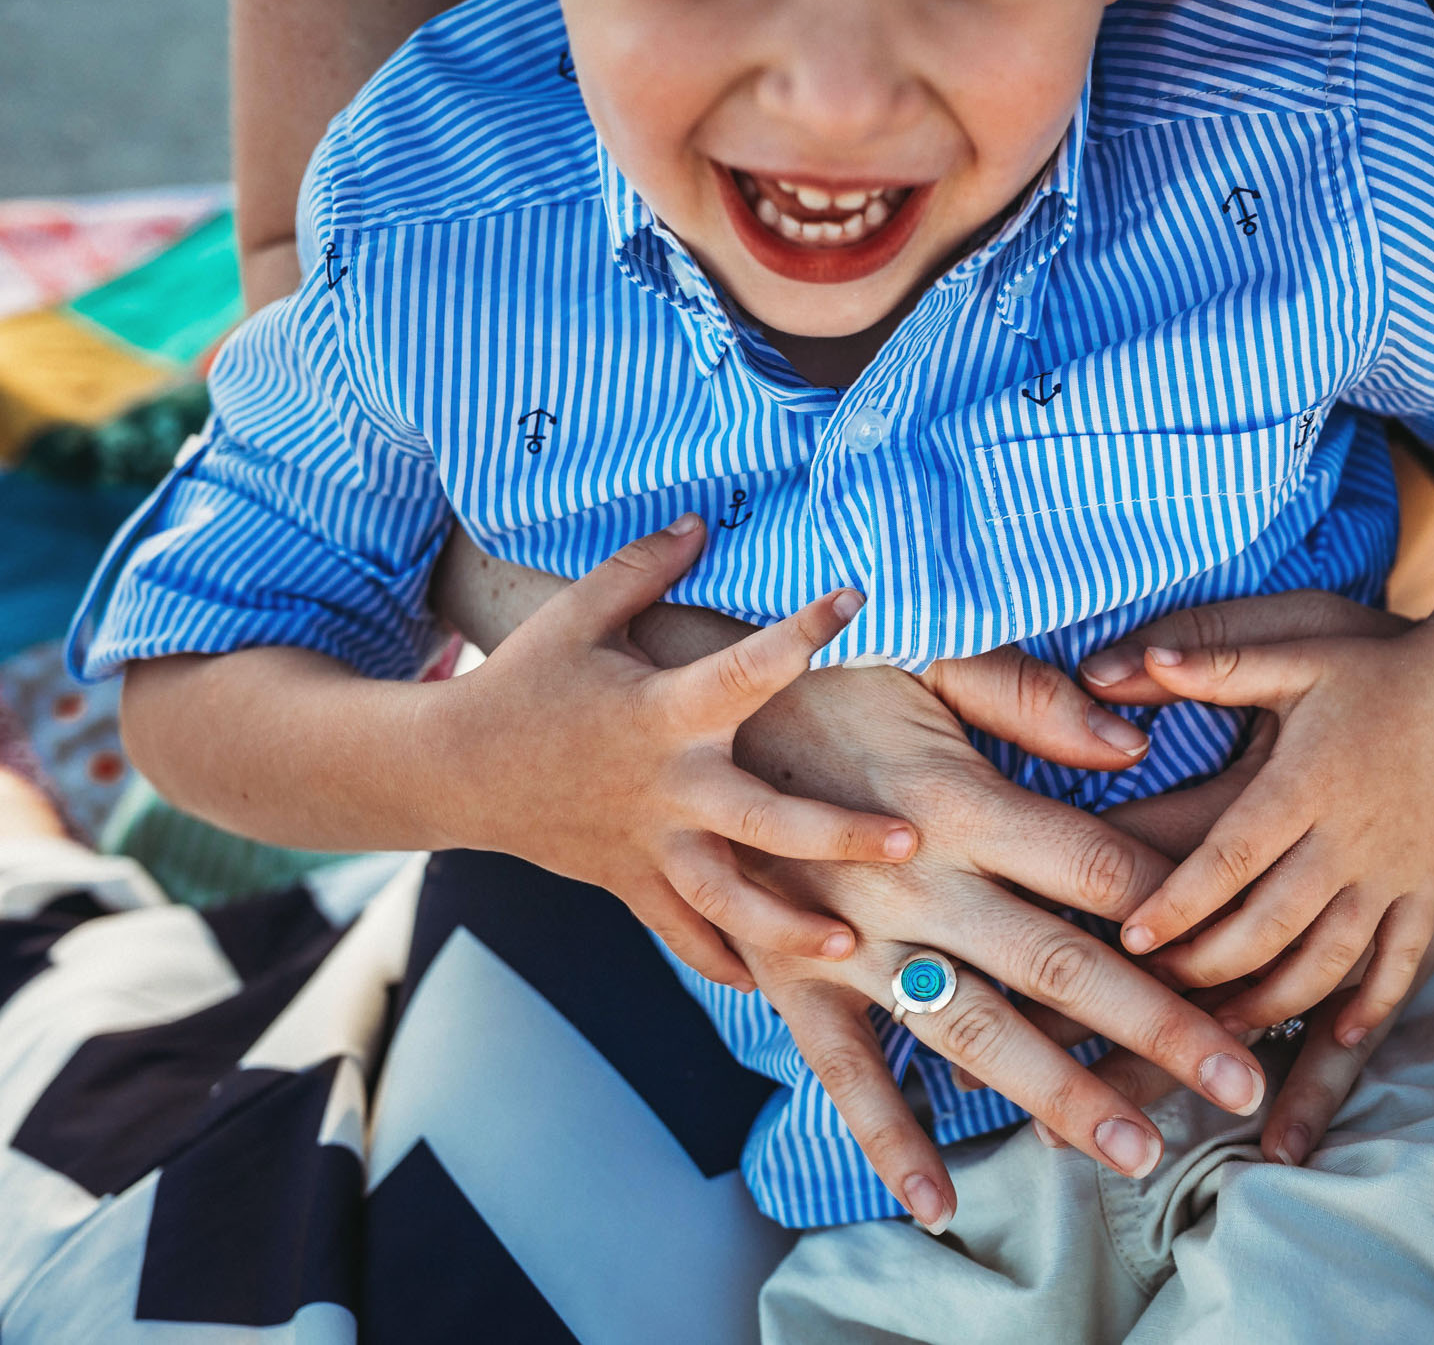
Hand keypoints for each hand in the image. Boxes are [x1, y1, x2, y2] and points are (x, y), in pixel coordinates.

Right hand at [432, 514, 918, 988]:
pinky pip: (685, 936)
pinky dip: (726, 964)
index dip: (799, 632)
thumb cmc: (524, 683)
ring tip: (852, 947)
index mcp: (660, 712)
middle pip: (760, 823)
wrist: (450, 770)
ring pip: (727, 904)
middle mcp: (665, 788)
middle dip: (835, 836)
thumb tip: (704, 520)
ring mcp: (649, 847)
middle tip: (905, 841)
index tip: (854, 600)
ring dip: (788, 930)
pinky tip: (779, 990)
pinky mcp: (631, 884)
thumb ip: (644, 566)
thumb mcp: (576, 614)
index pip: (743, 669)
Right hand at [724, 660, 1265, 1232]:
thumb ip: (1031, 700)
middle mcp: (916, 884)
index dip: (1178, 907)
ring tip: (1138, 1151)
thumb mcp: (927, 656)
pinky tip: (939, 1202)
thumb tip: (1136, 743)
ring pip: (975, 1030)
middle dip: (1157, 1025)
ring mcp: (854, 945)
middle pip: (1060, 962)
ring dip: (1059, 1095)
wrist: (674, 724)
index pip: (1096, 865)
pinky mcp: (796, 983)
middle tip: (1239, 1080)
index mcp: (958, 801)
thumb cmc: (819, 679)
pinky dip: (889, 1140)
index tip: (1248, 951)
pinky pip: (847, 1072)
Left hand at [1079, 592, 1433, 1044]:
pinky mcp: (1428, 889)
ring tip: (1221, 1025)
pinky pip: (1402, 960)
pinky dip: (1372, 1003)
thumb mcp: (1295, 655)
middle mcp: (1349, 837)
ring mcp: (1394, 871)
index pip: (1230, 858)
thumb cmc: (1376, 673)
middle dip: (1209, 965)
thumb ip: (1215, 663)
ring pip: (1330, 958)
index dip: (1178, 903)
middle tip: (1155, 986)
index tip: (1132, 938)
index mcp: (1306, 783)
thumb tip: (1133, 658)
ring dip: (1274, 1000)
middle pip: (1272, 924)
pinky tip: (1338, 1035)